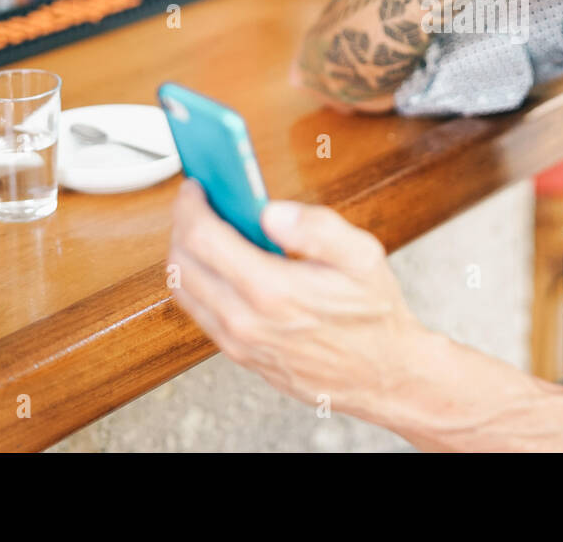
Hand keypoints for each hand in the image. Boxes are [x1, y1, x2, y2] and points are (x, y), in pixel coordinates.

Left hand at [168, 180, 426, 417]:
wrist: (380, 374)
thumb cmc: (373, 314)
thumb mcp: (362, 257)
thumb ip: (317, 228)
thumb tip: (270, 211)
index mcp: (273, 290)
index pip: (203, 238)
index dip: (191, 206)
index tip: (196, 187)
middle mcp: (246, 320)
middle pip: (184, 262)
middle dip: (182, 224)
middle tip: (198, 203)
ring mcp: (239, 341)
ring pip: (184, 289)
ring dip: (185, 253)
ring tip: (205, 229)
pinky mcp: (239, 354)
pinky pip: (198, 312)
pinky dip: (197, 281)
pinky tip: (218, 263)